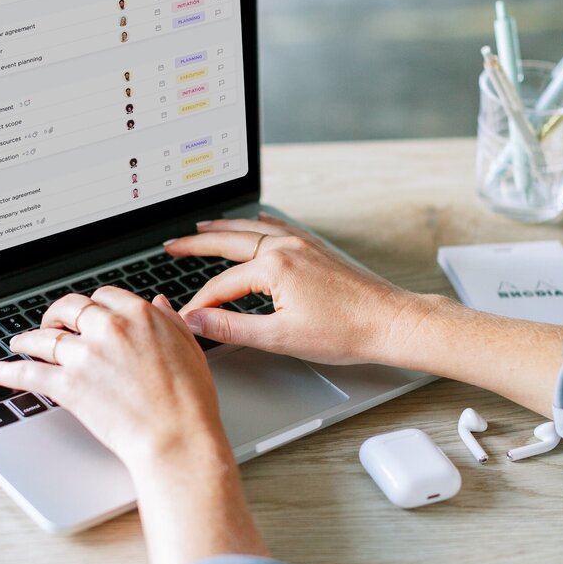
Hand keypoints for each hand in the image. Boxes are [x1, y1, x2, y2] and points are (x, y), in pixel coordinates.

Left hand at [0, 287, 267, 563]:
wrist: (177, 438)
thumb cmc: (189, 401)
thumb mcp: (189, 348)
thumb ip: (170, 321)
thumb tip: (158, 303)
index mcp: (140, 316)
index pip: (104, 296)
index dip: (93, 306)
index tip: (88, 315)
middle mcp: (109, 328)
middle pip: (69, 308)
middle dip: (57, 315)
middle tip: (51, 324)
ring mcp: (85, 356)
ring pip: (44, 338)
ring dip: (28, 339)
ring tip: (19, 343)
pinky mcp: (68, 385)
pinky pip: (28, 373)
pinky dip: (5, 372)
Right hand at [167, 214, 419, 365]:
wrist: (392, 322)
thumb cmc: (345, 332)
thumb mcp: (279, 337)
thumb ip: (231, 328)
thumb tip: (195, 321)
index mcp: (274, 267)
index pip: (220, 285)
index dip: (198, 304)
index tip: (183, 318)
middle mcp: (286, 247)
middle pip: (228, 240)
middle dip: (196, 244)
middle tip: (171, 246)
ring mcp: (303, 244)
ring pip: (252, 228)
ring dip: (223, 227)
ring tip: (201, 228)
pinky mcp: (317, 248)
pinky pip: (276, 228)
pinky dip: (255, 225)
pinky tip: (252, 226)